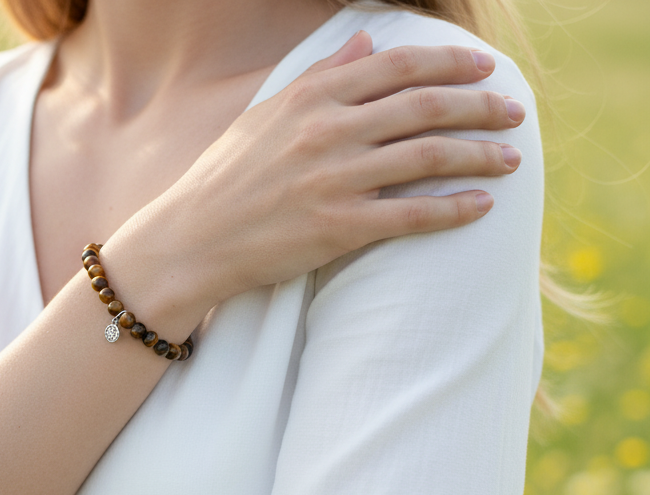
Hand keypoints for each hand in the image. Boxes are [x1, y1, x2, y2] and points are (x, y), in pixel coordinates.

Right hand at [113, 31, 524, 315]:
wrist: (190, 241)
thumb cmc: (224, 180)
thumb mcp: (265, 115)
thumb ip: (321, 76)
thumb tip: (368, 41)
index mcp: (311, 98)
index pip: (398, 67)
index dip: (450, 63)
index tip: (484, 68)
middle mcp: (328, 132)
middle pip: (425, 106)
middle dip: (480, 106)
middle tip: (514, 111)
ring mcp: (334, 180)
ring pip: (427, 157)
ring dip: (479, 155)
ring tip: (511, 159)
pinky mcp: (338, 229)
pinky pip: (411, 215)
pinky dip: (453, 209)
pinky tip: (481, 207)